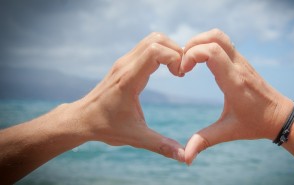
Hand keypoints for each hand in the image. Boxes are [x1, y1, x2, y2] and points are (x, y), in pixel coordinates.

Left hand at [71, 32, 184, 161]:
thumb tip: (184, 157)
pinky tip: (165, 70)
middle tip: (182, 71)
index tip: (181, 75)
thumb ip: (161, 145)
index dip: (175, 57)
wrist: (82, 119)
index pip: (155, 50)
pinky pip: (146, 47)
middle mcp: (126, 65)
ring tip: (176, 70)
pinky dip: (161, 52)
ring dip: (169, 49)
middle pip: (156, 39)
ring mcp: (124, 62)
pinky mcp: (124, 63)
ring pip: (152, 40)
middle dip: (176, 50)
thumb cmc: (106, 127)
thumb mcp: (136, 137)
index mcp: (129, 79)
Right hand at [181, 29, 293, 164]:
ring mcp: (241, 61)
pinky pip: (223, 42)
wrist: (280, 116)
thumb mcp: (228, 132)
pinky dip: (207, 44)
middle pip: (214, 36)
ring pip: (219, 35)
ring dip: (200, 41)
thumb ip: (204, 142)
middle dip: (192, 44)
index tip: (183, 71)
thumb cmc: (255, 123)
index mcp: (234, 81)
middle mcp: (238, 66)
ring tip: (189, 59)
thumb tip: (185, 158)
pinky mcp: (241, 60)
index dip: (191, 55)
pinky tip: (200, 61)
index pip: (212, 52)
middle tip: (183, 62)